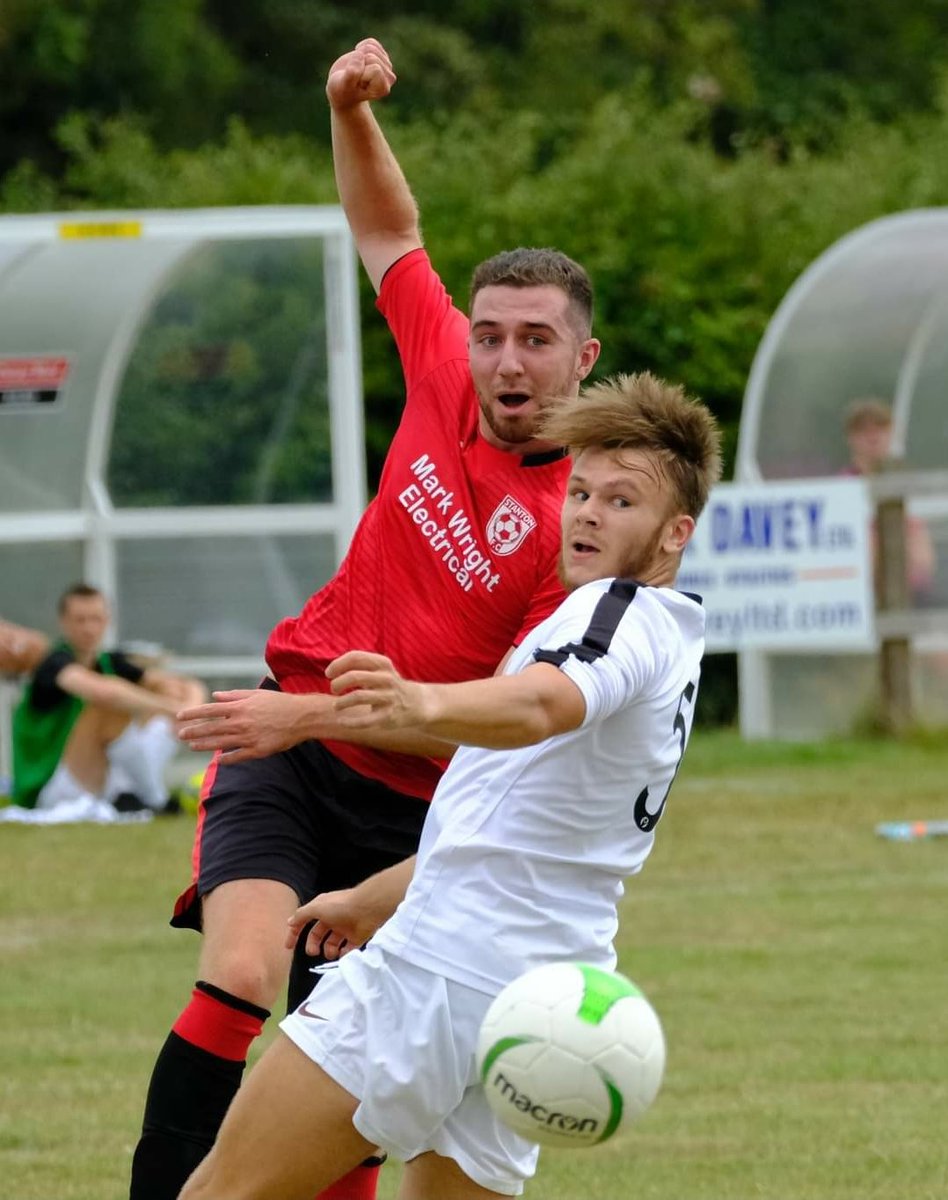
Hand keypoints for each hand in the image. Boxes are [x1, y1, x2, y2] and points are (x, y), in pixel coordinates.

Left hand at [176, 688, 329, 761]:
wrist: (301, 717)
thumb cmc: (279, 703)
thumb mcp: (256, 694)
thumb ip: (234, 695)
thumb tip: (215, 696)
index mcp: (240, 707)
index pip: (209, 710)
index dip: (193, 713)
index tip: (180, 716)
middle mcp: (241, 723)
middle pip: (211, 728)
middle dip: (193, 731)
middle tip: (179, 734)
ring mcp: (248, 738)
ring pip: (220, 744)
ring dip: (203, 745)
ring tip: (191, 746)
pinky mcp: (257, 751)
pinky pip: (237, 756)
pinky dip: (226, 759)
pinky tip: (217, 760)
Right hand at [286, 888, 380, 958]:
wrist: (369, 908)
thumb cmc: (341, 906)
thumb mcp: (317, 908)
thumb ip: (302, 915)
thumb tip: (289, 922)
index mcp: (321, 909)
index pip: (304, 922)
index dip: (295, 933)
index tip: (288, 947)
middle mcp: (332, 918)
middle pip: (317, 935)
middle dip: (312, 946)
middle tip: (313, 952)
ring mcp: (344, 928)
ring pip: (331, 944)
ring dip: (328, 951)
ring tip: (331, 953)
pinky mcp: (356, 937)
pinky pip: (347, 950)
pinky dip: (343, 954)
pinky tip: (343, 953)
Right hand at [326, 38, 395, 110]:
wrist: (343, 88)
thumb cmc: (343, 90)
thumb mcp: (343, 85)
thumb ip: (351, 74)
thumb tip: (360, 55)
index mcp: (383, 88)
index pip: (375, 68)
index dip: (361, 71)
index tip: (356, 83)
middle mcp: (389, 78)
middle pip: (372, 57)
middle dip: (358, 63)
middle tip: (355, 76)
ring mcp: (387, 65)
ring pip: (371, 48)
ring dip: (358, 56)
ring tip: (357, 70)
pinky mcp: (381, 54)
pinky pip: (370, 42)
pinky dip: (360, 48)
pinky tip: (359, 60)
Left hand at [326, 650, 429, 729]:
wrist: (417, 702)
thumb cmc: (388, 684)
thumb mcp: (379, 669)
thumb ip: (358, 665)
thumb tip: (331, 670)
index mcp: (382, 664)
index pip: (355, 657)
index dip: (338, 664)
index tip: (329, 674)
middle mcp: (387, 678)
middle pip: (354, 676)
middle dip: (337, 683)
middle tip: (333, 690)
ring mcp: (389, 697)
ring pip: (357, 697)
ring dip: (341, 702)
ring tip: (337, 706)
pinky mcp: (389, 715)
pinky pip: (365, 720)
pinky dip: (350, 722)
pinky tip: (342, 721)